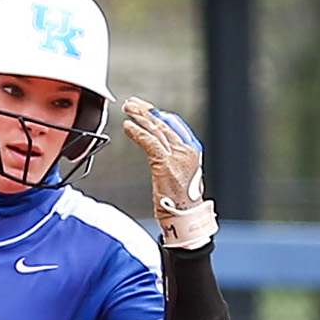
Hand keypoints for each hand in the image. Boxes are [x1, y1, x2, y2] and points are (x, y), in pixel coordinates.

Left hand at [121, 97, 216, 248]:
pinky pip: (149, 142)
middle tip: (132, 103)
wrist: (185, 216)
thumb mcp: (181, 175)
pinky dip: (137, 132)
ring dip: (139, 117)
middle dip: (146, 111)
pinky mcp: (165, 163)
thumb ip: (172, 159)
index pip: (173, 125)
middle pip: (163, 123)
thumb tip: (159, 149)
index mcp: (192, 150)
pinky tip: (128, 127)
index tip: (146, 109)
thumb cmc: (181, 202)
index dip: (157, 114)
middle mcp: (186, 150)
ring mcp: (177, 155)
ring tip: (128, 109)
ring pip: (155, 129)